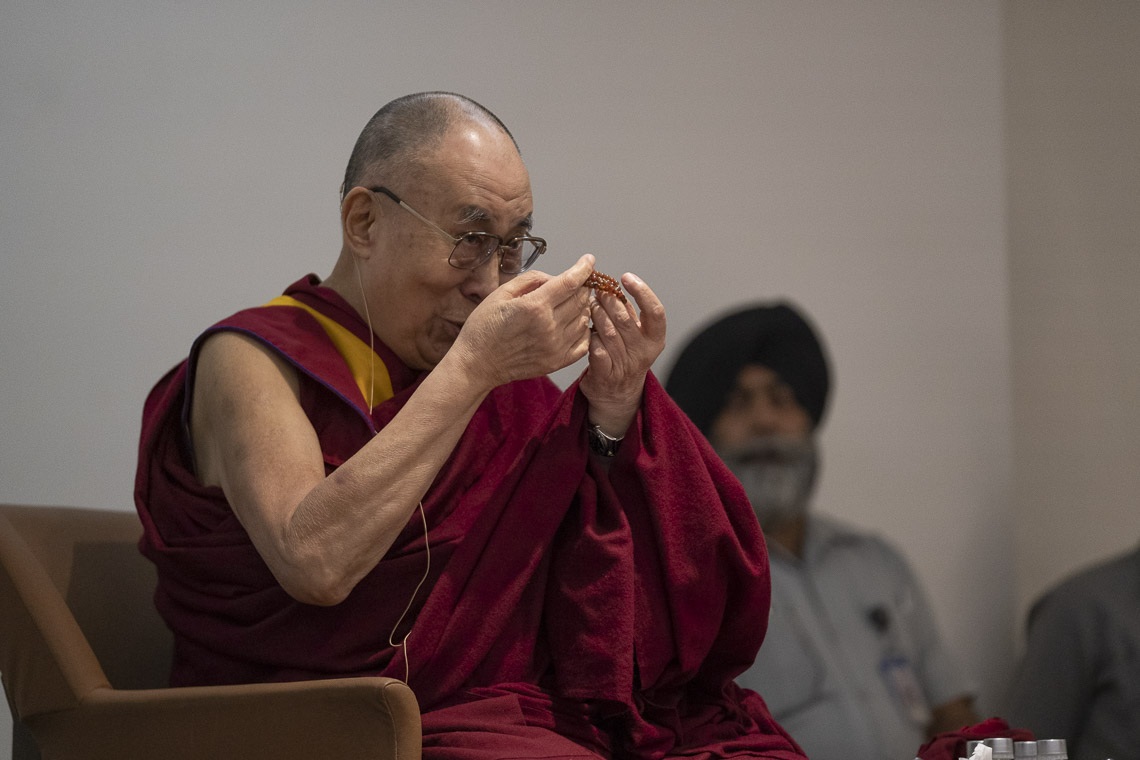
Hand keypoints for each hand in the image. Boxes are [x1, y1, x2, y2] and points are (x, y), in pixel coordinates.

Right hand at [448, 254, 596, 389]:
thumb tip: (554, 278)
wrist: (477, 364)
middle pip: (580, 299)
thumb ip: (531, 280)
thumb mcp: (501, 293)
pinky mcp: (557, 362)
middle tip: (576, 282)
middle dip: (582, 286)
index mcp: (535, 307)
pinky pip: (584, 342)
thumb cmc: (484, 328)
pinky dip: (583, 329)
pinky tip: (572, 323)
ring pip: (584, 319)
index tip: (588, 261)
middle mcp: (549, 327)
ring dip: (582, 307)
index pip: (570, 282)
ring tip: (569, 303)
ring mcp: (555, 347)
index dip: (583, 268)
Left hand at [579, 271, 665, 434]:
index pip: (655, 311)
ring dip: (596, 315)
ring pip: (608, 332)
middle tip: (598, 292)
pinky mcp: (606, 375)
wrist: (617, 396)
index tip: (627, 277)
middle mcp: (643, 352)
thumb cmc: (625, 356)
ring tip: (590, 306)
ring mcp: (625, 366)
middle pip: (625, 319)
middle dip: (609, 301)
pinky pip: (596, 349)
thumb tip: (614, 286)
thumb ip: (629, 313)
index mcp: (655, 339)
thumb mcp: (635, 335)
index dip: (642, 291)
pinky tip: (586, 331)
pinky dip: (590, 337)